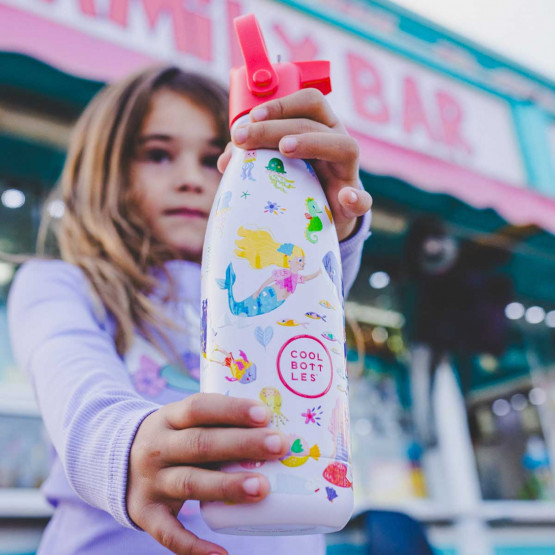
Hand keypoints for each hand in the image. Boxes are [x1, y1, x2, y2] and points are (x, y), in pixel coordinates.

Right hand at [127, 393, 287, 554]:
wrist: (115, 460)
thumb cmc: (172, 438)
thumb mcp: (183, 422)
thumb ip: (217, 426)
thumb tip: (274, 432)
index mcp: (169, 418)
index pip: (200, 408)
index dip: (232, 410)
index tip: (265, 414)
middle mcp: (157, 447)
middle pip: (200, 444)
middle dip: (242, 444)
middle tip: (279, 446)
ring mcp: (150, 481)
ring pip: (190, 483)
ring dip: (227, 486)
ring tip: (263, 488)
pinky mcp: (145, 513)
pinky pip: (168, 533)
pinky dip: (194, 546)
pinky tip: (222, 554)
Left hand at [217, 88, 372, 240]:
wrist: (323, 218)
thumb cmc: (297, 183)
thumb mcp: (276, 164)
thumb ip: (254, 155)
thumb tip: (224, 160)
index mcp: (321, 128)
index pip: (309, 102)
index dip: (281, 104)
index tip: (251, 118)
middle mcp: (338, 143)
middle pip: (313, 122)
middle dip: (275, 125)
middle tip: (244, 138)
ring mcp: (348, 172)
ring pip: (344, 147)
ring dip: (312, 143)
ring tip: (284, 149)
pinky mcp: (352, 204)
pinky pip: (361, 200)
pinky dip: (355, 199)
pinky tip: (344, 198)